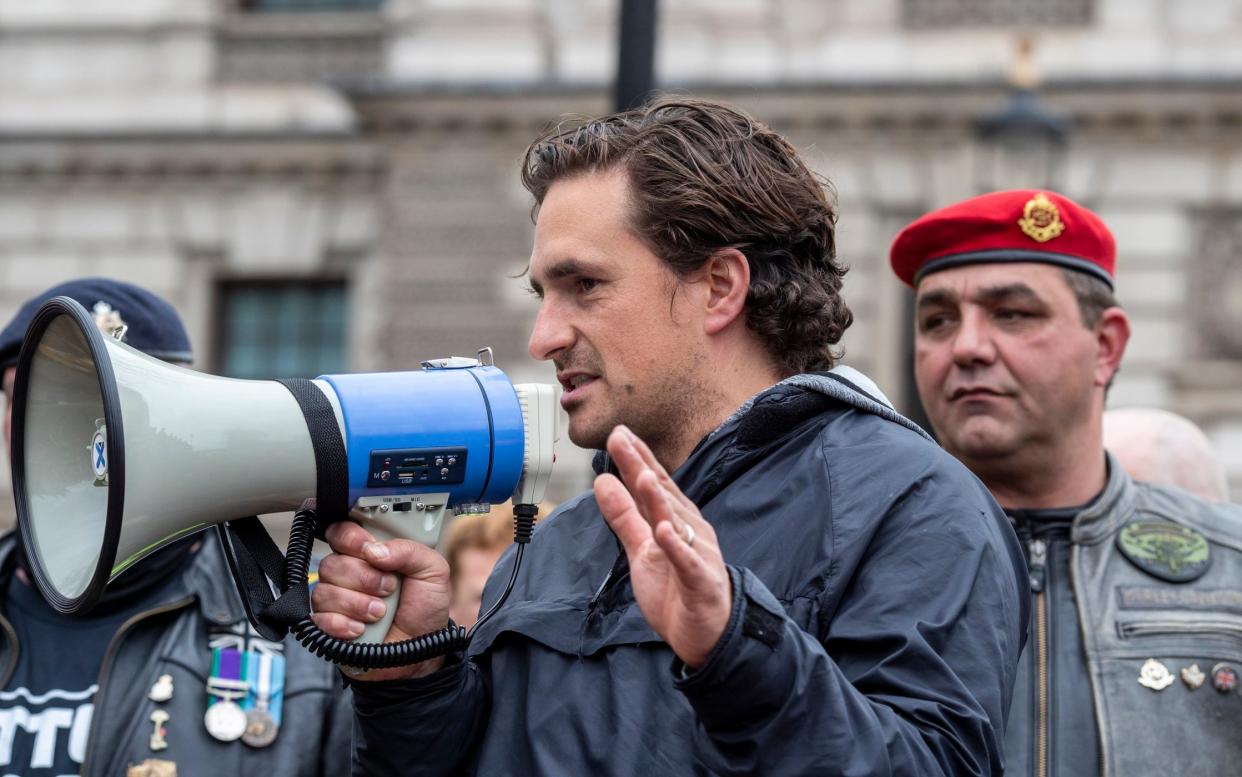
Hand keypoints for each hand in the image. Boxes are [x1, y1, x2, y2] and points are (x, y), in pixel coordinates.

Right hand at [312, 522, 451, 680]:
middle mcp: (348, 574)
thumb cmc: (425, 609)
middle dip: (364, 578)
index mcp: (370, 554)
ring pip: (324, 591)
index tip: (369, 550)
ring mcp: (336, 600)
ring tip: (379, 613)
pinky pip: (319, 618)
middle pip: (331, 563)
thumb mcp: (433, 571)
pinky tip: (361, 629)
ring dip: (357, 604)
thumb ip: (410, 551)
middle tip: (388, 589)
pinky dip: (343, 624)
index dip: (351, 539)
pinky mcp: (328, 626)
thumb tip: (374, 550)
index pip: (342, 533)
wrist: (421, 651)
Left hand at [594, 425, 732, 668]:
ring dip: (660, 500)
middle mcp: (689, 529)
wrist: (707, 634)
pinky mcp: (701, 581)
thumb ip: (624, 516)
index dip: (637, 458)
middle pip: (662, 495)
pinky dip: (677, 547)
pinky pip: (688, 562)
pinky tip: (665, 532)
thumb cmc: (676, 587)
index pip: (654, 483)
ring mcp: (697, 553)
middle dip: (642, 467)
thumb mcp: (642, 548)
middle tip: (622, 440)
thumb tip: (602, 481)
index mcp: (675, 519)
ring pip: (676, 524)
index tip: (618, 434)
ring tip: (643, 477)